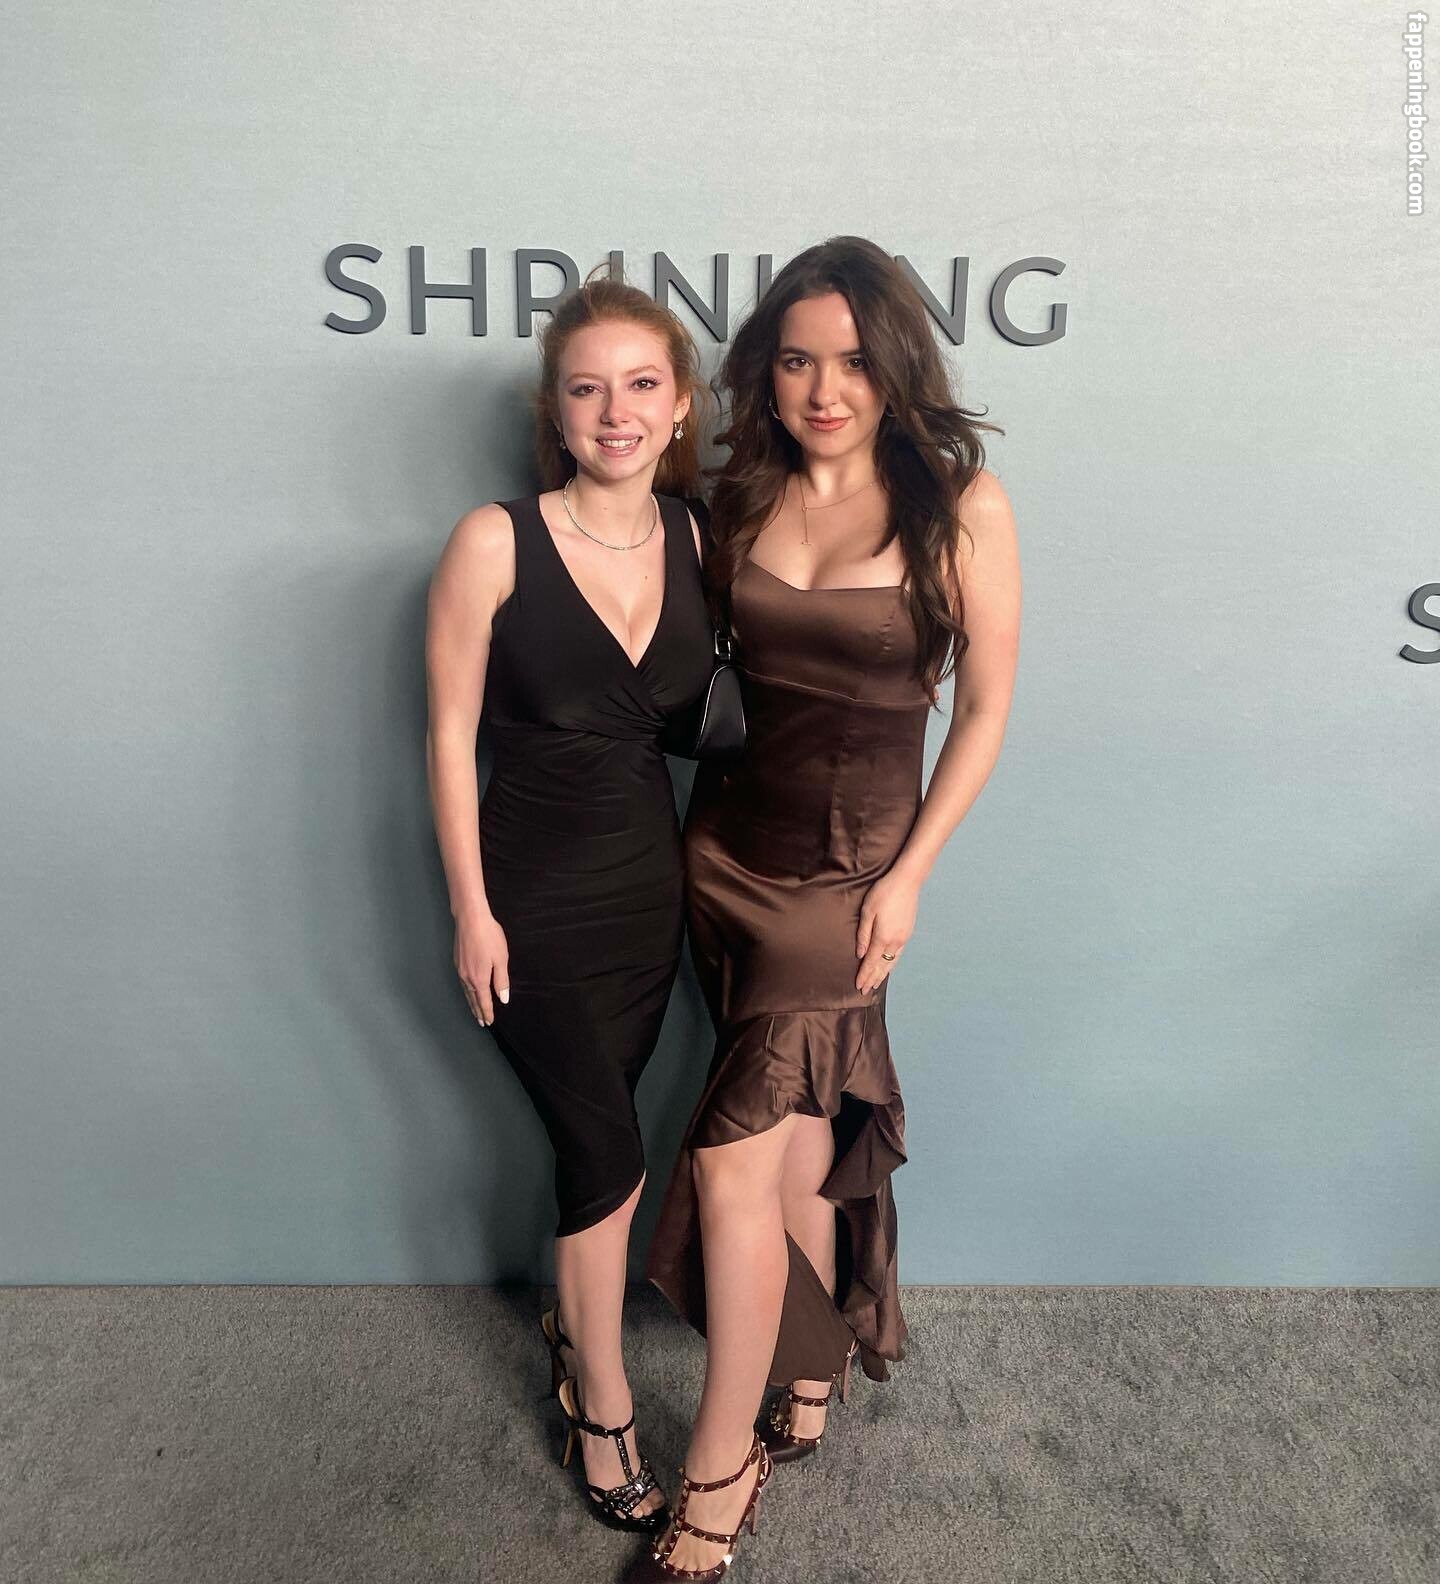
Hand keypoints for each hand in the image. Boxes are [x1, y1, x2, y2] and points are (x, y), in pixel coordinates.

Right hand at [454, 910, 509, 1025]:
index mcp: (479, 979)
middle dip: (478, 1012)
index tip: (489, 1022)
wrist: (470, 919)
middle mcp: (467, 977)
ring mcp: (460, 970)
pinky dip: (466, 992)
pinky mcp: (457, 962)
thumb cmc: (489, 937)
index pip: (484, 1001)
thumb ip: (501, 981)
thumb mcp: (501, 959)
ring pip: (466, 992)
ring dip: (471, 1003)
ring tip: (475, 1011)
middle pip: (473, 1000)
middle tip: (482, 1022)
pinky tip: (469, 991)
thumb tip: (503, 998)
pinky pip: (462, 983)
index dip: (487, 1012)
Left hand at [855, 869, 919, 993]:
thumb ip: (863, 935)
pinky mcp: (908, 932)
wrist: (907, 881)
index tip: (858, 986)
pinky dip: (891, 964)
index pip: (871, 962)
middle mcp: (895, 942)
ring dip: (883, 974)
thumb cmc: (884, 893)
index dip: (864, 975)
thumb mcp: (868, 911)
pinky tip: (888, 966)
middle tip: (865, 991)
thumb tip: (860, 954)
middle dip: (873, 979)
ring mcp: (904, 938)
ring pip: (892, 962)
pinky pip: (898, 955)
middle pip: (882, 966)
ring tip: (876, 983)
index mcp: (883, 937)